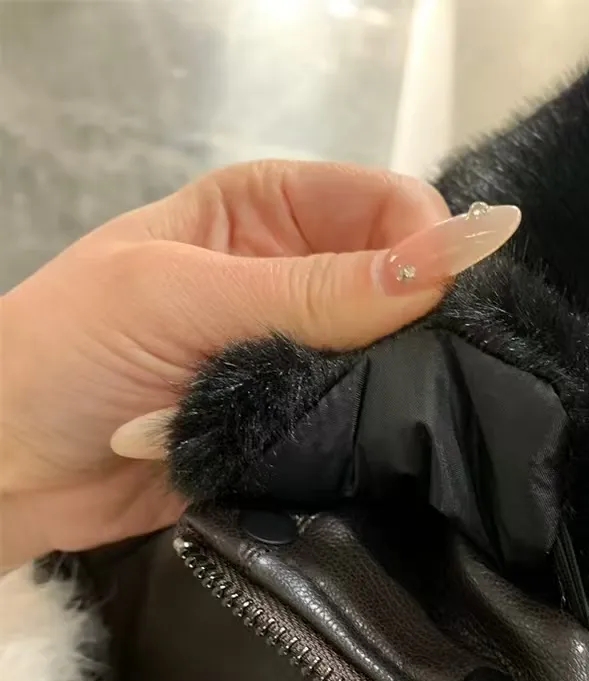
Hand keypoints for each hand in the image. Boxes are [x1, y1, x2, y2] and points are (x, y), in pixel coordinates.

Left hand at [1, 160, 519, 569]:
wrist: (14, 467)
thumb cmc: (71, 352)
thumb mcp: (185, 298)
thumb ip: (313, 288)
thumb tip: (447, 262)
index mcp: (267, 211)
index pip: (384, 206)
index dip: (425, 244)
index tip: (444, 304)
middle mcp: (294, 278)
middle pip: (399, 285)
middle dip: (423, 323)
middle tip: (443, 373)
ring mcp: (297, 356)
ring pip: (389, 361)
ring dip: (399, 386)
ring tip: (416, 418)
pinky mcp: (295, 426)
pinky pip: (360, 425)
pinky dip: (373, 437)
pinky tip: (389, 452)